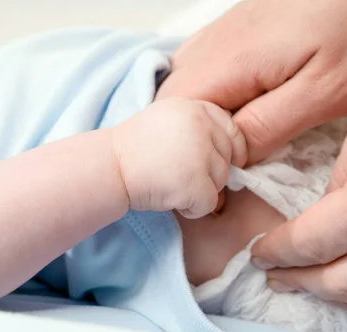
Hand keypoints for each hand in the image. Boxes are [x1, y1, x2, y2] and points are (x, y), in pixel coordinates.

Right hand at [111, 98, 246, 218]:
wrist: (109, 168)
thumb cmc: (135, 149)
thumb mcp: (168, 121)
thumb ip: (199, 129)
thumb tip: (236, 158)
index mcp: (196, 109)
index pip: (232, 129)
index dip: (230, 150)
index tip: (218, 162)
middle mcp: (202, 126)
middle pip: (228, 159)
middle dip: (210, 173)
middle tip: (179, 174)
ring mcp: (200, 154)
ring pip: (221, 182)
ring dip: (200, 190)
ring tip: (169, 183)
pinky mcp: (195, 182)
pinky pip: (209, 203)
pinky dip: (192, 208)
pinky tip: (169, 197)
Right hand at [156, 0, 346, 163]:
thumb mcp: (324, 91)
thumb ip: (268, 126)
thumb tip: (231, 158)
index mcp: (227, 63)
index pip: (173, 118)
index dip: (187, 155)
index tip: (217, 181)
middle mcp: (211, 46)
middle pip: (171, 105)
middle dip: (191, 141)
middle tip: (228, 166)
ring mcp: (218, 35)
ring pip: (183, 89)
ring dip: (201, 121)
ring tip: (236, 142)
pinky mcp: (232, 32)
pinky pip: (202, 72)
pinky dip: (211, 99)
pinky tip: (240, 110)